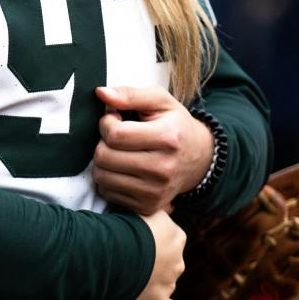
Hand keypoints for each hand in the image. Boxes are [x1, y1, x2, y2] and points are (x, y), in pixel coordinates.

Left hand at [90, 86, 212, 214]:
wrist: (198, 160)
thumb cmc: (174, 125)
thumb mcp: (160, 101)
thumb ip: (130, 94)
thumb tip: (100, 93)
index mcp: (167, 138)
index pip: (115, 134)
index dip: (106, 123)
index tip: (114, 119)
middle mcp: (163, 169)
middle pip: (104, 156)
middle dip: (103, 142)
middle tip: (116, 137)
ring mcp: (155, 192)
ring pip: (102, 176)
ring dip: (102, 161)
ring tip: (118, 152)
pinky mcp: (147, 206)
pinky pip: (108, 193)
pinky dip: (108, 179)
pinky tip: (122, 169)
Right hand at [112, 209, 185, 299]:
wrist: (108, 254)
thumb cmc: (117, 227)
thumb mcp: (136, 208)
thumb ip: (149, 212)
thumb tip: (158, 205)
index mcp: (175, 235)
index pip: (170, 236)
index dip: (152, 239)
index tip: (135, 240)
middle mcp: (177, 259)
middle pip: (170, 261)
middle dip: (155, 262)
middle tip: (129, 260)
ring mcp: (169, 283)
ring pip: (166, 283)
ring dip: (152, 282)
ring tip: (128, 280)